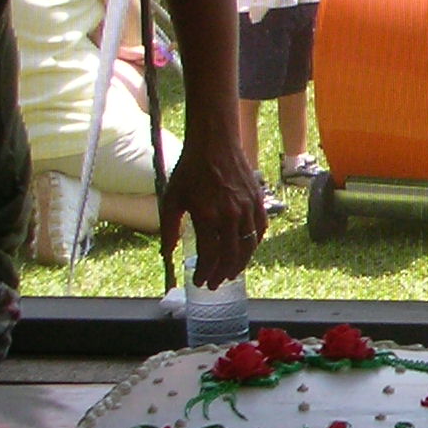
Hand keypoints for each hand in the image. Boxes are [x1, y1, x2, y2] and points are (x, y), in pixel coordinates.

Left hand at [163, 127, 268, 288]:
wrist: (214, 143)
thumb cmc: (190, 170)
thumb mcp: (172, 198)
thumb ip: (169, 228)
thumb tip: (168, 252)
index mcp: (207, 216)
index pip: (209, 255)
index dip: (204, 272)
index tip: (198, 281)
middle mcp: (231, 215)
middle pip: (230, 256)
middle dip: (221, 274)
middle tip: (214, 283)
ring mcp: (247, 208)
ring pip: (248, 246)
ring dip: (239, 264)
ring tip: (230, 273)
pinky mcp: (257, 201)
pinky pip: (260, 230)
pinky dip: (253, 244)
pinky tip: (246, 251)